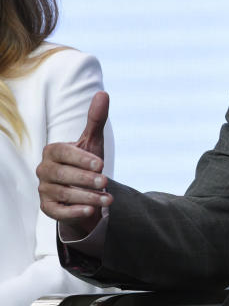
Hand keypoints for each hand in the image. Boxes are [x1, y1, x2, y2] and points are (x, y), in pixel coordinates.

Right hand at [36, 91, 111, 235]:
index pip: (63, 153)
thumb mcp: (93, 141)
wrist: (85, 189)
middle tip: (106, 182)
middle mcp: (44, 170)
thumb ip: (96, 120)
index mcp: (53, 152)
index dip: (80, 158)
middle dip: (84, 179)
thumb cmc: (87, 162)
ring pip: (63, 194)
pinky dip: (74, 211)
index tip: (101, 164)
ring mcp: (44, 189)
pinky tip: (90, 210)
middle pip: (61, 174)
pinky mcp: (48, 207)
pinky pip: (58, 211)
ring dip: (86, 197)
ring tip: (108, 198)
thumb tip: (102, 94)